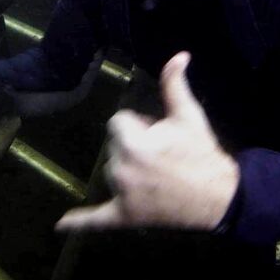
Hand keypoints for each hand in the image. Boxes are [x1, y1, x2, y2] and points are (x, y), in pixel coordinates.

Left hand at [56, 52, 239, 231]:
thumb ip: (175, 85)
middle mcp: (120, 170)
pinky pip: (97, 219)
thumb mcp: (189, 116)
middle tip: (164, 156)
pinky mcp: (124, 216)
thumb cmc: (202, 154)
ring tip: (159, 175)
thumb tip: (179, 55)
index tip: (161, 134)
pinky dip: (80, 222)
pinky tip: (60, 225)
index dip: (140, 124)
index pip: (118, 121)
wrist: (219, 197)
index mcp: (132, 144)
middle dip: (134, 145)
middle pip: (115, 145)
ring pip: (112, 170)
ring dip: (127, 168)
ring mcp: (120, 195)